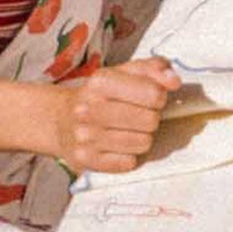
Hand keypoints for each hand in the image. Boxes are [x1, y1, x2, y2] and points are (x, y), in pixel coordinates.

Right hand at [50, 57, 178, 173]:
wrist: (59, 119)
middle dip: (151, 117)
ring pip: (143, 143)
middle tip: (139, 115)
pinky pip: (128, 163)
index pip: (153, 94)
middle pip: (150, 120)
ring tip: (129, 129)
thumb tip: (174, 81)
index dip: (160, 97)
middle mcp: (88, 108)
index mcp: (101, 81)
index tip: (152, 98)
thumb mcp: (125, 72)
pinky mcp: (84, 159)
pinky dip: (129, 155)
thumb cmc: (101, 94)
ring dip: (142, 137)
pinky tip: (119, 145)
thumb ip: (154, 68)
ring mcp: (84, 136)